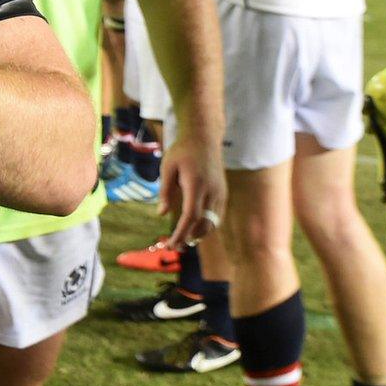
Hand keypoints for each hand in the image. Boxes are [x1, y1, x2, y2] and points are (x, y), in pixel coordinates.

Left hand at [154, 129, 225, 247]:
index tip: (171, 244)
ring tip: (184, 241)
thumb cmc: (182, 151)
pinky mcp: (223, 192)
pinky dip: (208, 225)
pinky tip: (195, 230)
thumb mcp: (167, 168)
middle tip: (175, 247)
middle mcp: (212, 190)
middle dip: (189, 238)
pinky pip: (217, 215)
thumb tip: (162, 214)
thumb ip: (165, 191)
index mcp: (196, 184)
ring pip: (213, 221)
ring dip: (199, 234)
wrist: (204, 138)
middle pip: (204, 223)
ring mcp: (220, 192)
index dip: (181, 233)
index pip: (191, 216)